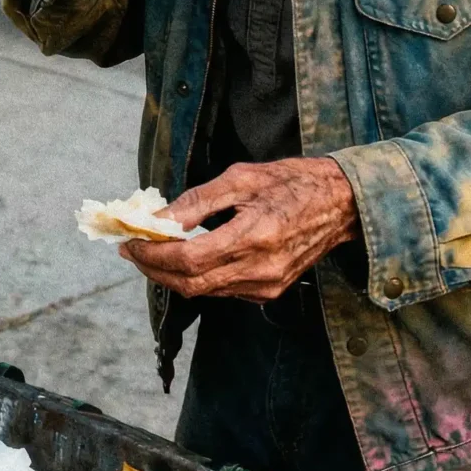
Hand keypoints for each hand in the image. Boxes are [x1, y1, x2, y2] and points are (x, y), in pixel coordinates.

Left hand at [120, 157, 360, 302]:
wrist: (341, 204)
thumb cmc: (292, 183)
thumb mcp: (240, 178)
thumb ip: (195, 202)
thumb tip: (157, 219)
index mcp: (252, 237)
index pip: (187, 260)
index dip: (152, 255)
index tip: (129, 242)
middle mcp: (259, 270)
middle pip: (189, 283)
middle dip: (154, 269)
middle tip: (132, 250)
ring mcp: (265, 286)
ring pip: (203, 291)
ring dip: (172, 275)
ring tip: (153, 250)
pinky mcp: (269, 291)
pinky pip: (221, 290)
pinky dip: (197, 277)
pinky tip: (186, 257)